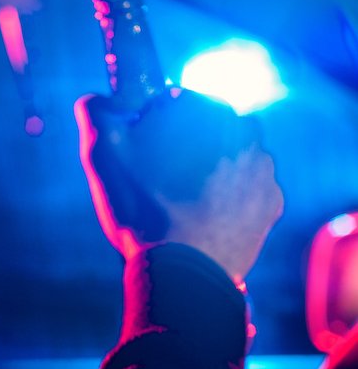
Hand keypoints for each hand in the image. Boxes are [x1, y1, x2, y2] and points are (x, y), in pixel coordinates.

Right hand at [75, 90, 282, 282]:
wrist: (184, 270)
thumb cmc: (141, 206)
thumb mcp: (102, 153)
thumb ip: (95, 112)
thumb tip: (96, 98)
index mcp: (203, 106)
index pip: (173, 102)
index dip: (152, 127)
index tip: (141, 154)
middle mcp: (245, 128)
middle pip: (204, 128)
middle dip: (184, 146)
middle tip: (158, 182)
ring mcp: (264, 166)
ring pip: (227, 157)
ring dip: (207, 170)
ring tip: (179, 204)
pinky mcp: (273, 200)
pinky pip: (245, 190)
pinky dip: (228, 199)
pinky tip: (202, 218)